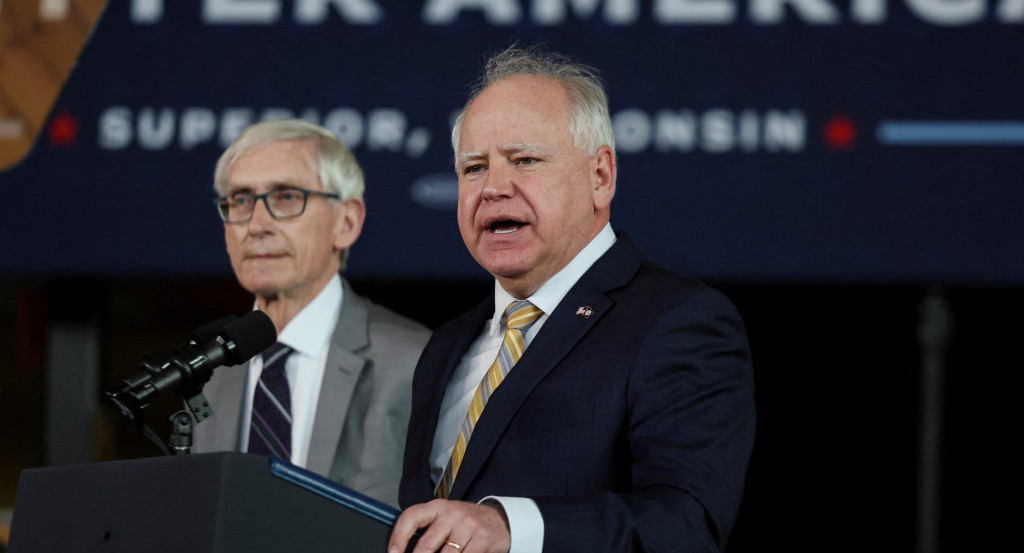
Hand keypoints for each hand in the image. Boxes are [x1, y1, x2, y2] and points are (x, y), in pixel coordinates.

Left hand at [389, 499, 510, 552]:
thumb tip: (403, 551)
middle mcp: (451, 513)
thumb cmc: (466, 524)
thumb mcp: (445, 520)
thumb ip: (427, 532)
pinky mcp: (482, 538)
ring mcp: (468, 525)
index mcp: (437, 507)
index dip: (398, 537)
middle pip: (426, 544)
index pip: (410, 518)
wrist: (499, 520)